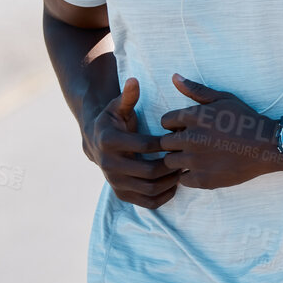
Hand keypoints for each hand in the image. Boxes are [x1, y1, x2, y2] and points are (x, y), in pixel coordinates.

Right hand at [81, 77, 181, 208]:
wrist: (96, 141)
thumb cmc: (113, 120)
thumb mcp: (118, 106)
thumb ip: (128, 96)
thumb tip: (134, 80)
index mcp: (109, 141)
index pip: (144, 146)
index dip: (165, 144)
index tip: (178, 139)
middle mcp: (109, 164)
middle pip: (148, 171)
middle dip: (171, 165)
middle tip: (186, 157)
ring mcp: (114, 182)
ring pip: (149, 189)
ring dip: (170, 182)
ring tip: (182, 170)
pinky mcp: (121, 194)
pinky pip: (147, 202)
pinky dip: (164, 196)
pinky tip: (174, 184)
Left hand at [155, 73, 280, 189]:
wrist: (268, 146)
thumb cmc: (246, 121)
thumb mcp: (223, 99)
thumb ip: (196, 90)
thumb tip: (174, 77)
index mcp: (193, 117)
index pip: (165, 122)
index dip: (175, 125)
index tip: (187, 129)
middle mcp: (190, 139)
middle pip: (164, 143)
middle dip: (175, 143)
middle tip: (192, 144)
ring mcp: (196, 161)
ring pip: (170, 162)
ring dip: (180, 160)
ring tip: (197, 157)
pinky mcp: (203, 179)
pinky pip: (182, 179)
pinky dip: (190, 176)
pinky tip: (203, 169)